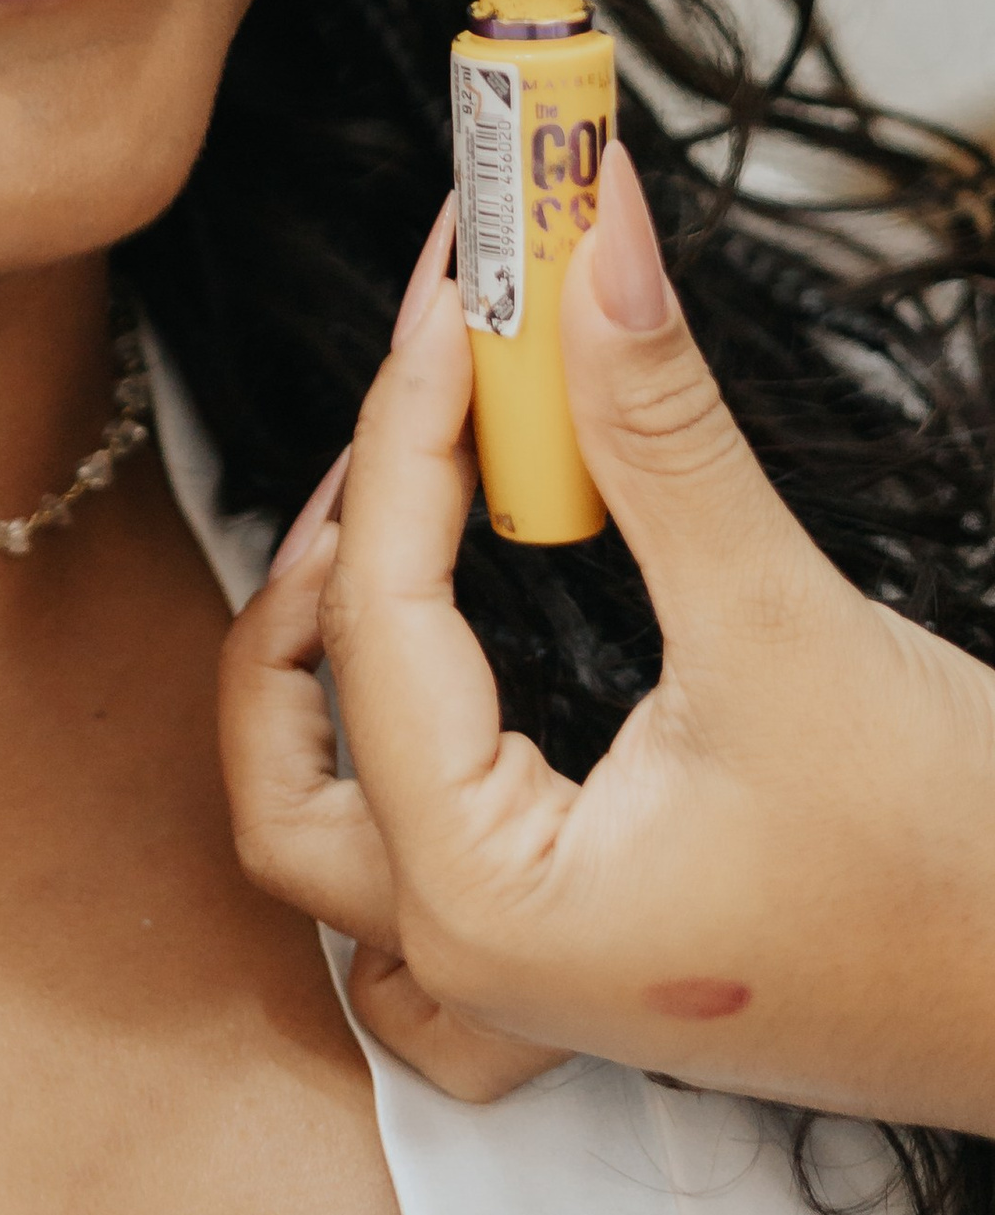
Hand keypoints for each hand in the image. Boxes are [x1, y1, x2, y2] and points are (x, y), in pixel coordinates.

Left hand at [219, 153, 994, 1138]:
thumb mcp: (786, 626)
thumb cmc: (959, 873)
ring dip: (317, 678)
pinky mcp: (577, 954)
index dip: (411, 423)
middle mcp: (472, 955)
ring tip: (390, 521)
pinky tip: (441, 672)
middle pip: (288, 743)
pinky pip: (405, 887)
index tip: (453, 291)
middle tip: (403, 419)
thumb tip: (595, 241)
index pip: (380, 614)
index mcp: (487, 897)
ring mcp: (518, 973)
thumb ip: (661, 430)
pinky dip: (379, 776)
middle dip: (315, 568)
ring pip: (318, 828)